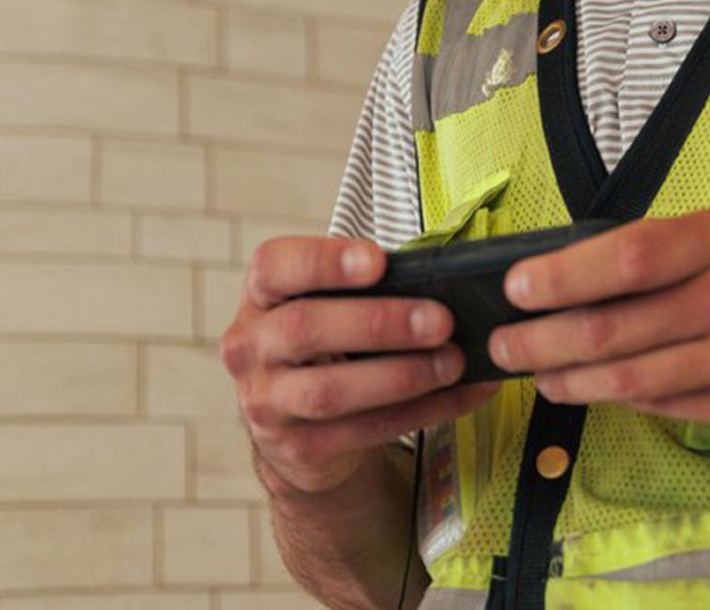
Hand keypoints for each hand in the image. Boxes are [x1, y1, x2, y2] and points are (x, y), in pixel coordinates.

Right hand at [220, 236, 499, 495]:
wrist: (294, 427)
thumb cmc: (324, 344)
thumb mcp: (323, 305)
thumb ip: (363, 288)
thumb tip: (441, 281)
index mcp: (261, 296)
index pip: (274, 266)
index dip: (325, 261)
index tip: (378, 262)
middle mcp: (251, 348)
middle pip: (305, 329)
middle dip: (379, 323)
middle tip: (440, 320)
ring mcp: (267, 403)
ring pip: (329, 392)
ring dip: (401, 376)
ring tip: (452, 362)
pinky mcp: (299, 448)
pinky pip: (363, 432)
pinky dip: (420, 412)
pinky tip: (458, 395)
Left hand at [488, 205, 709, 446]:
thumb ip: (695, 247)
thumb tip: (608, 265)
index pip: (629, 256)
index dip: (564, 275)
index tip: (520, 285)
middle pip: (617, 324)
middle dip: (547, 337)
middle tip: (506, 342)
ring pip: (635, 376)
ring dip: (574, 378)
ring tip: (539, 373)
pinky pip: (673, 405)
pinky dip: (628, 400)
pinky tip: (599, 394)